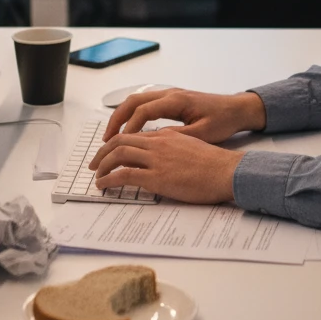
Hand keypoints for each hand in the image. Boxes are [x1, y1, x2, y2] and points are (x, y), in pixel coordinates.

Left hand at [90, 130, 243, 203]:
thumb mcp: (190, 146)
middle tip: (94, 163)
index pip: (133, 134)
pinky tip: (104, 185)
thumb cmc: (213, 163)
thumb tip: (160, 155)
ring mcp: (156, 159)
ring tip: (96, 175)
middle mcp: (158, 143)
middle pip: (120, 140)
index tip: (108, 153)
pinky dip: (109, 179)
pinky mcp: (157, 177)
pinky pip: (125, 175)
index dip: (116, 142)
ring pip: (119, 155)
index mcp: (166, 135)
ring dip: (102, 165)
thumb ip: (172, 146)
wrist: (225, 171)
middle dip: (103, 152)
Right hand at [102, 88, 265, 143]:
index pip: (143, 111)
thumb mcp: (202, 133)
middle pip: (133, 101)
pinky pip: (145, 104)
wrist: (236, 109)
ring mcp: (169, 94)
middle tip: (104, 141)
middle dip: (116, 120)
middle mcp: (170, 93)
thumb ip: (177, 137)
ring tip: (111, 137)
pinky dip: (132, 115)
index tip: (119, 146)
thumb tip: (153, 145)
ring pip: (137, 100)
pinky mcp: (171, 100)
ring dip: (122, 116)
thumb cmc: (222, 120)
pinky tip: (129, 131)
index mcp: (176, 100)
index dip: (129, 128)